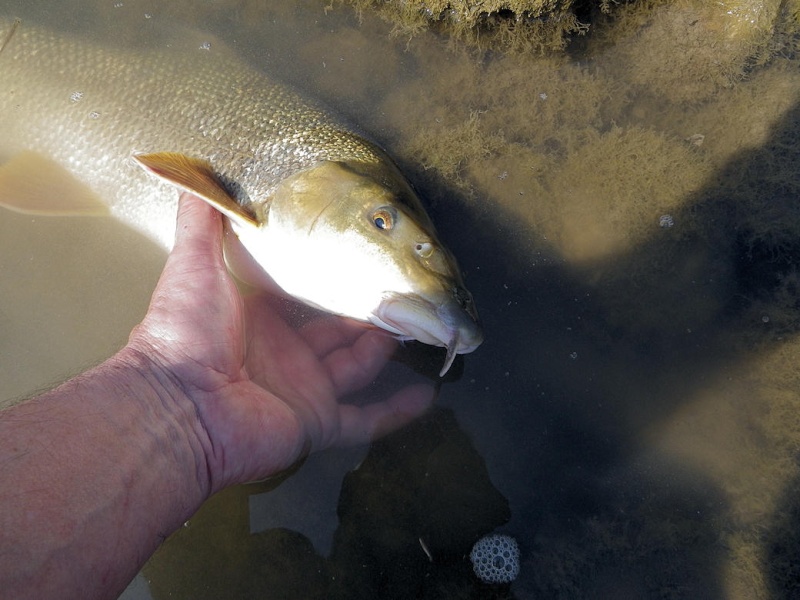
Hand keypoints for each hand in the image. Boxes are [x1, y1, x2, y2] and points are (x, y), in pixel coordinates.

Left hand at [126, 193, 434, 491]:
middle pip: (339, 330)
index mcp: (259, 316)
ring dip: (386, 349)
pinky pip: (364, 419)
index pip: (305, 295)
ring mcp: (304, 390)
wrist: (177, 406)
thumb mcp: (195, 263)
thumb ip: (201, 220)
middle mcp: (285, 352)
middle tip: (402, 290)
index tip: (364, 258)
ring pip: (358, 366)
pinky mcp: (317, 424)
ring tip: (419, 324)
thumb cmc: (185, 332)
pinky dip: (394, 411)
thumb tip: (193, 172)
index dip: (333, 278)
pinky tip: (425, 394)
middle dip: (369, 311)